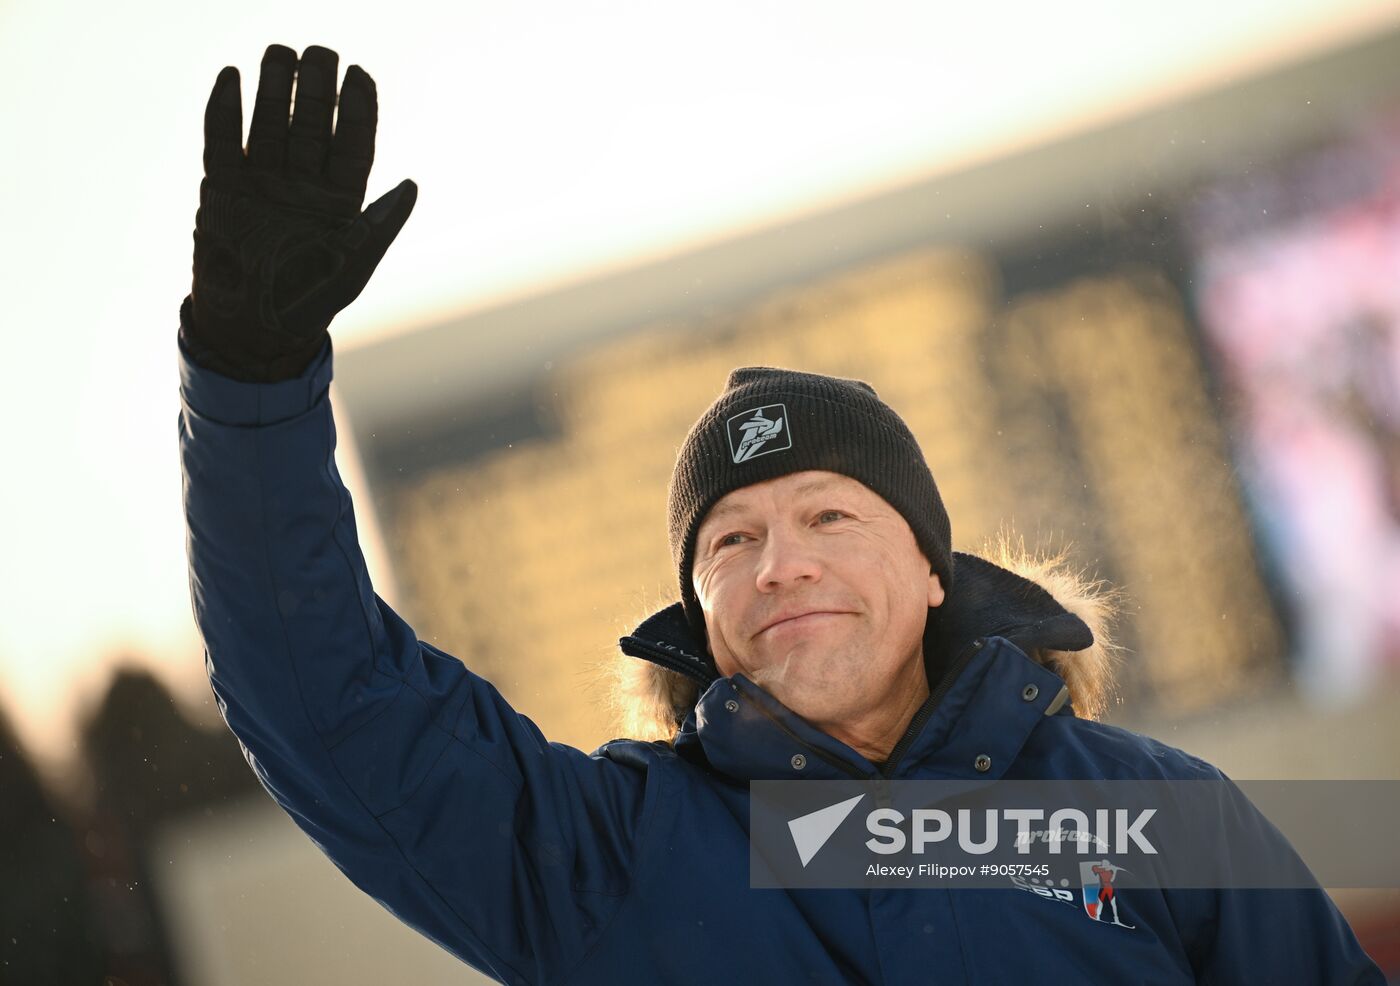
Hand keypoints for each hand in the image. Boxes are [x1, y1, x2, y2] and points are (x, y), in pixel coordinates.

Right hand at [181, 44, 416, 381]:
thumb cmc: (312, 301)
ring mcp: (262, 181)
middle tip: (319, 52)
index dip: (357, 108)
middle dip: (315, 86)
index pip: (353, 141)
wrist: (255, 330)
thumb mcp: (355, 266)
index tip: (359, 74)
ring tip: (279, 53)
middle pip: (310, 123)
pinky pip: (222, 140)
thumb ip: (380, 224)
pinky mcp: (222, 188)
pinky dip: (224, 110)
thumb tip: (412, 184)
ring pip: (269, 122)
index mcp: (340, 198)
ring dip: (273, 88)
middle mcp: (303, 183)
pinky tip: (230, 78)